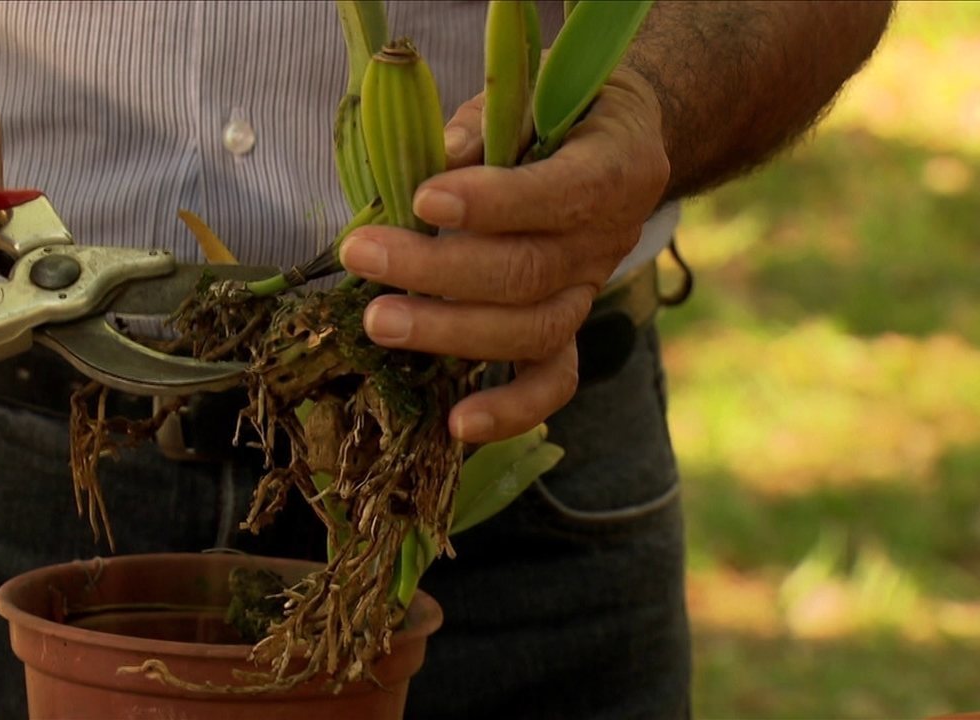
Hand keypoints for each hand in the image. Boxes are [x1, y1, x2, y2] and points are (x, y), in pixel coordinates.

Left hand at [339, 67, 668, 442]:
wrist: (616, 144)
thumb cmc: (557, 113)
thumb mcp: (531, 92)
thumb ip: (487, 123)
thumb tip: (440, 156)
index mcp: (612, 170)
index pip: (556, 195)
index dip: (490, 203)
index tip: (421, 198)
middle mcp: (607, 241)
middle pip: (527, 273)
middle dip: (437, 269)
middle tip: (362, 256)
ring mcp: (588, 292)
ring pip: (531, 331)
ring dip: (449, 332)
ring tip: (378, 321)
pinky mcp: (568, 328)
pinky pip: (551, 382)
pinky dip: (509, 410)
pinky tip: (457, 425)